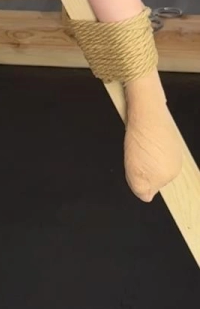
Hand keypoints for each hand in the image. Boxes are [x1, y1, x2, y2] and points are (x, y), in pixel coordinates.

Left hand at [122, 72, 182, 201]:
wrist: (146, 111)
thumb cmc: (141, 139)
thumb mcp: (135, 173)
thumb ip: (142, 189)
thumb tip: (147, 197)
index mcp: (169, 175)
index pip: (150, 188)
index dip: (137, 180)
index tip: (132, 169)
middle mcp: (175, 164)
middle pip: (152, 175)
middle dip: (140, 169)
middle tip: (133, 157)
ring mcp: (173, 150)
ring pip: (151, 162)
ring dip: (141, 157)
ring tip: (137, 147)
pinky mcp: (169, 138)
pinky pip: (153, 149)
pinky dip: (144, 146)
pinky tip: (140, 139)